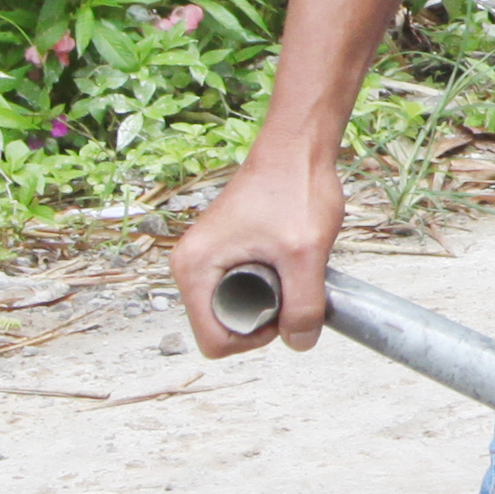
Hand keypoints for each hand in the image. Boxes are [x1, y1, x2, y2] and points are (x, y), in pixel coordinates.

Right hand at [171, 152, 341, 356]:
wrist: (297, 150)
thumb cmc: (294, 189)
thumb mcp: (304, 254)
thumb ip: (302, 305)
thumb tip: (300, 343)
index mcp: (194, 270)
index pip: (214, 341)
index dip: (254, 339)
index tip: (284, 308)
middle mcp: (189, 267)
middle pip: (223, 327)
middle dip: (261, 318)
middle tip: (292, 284)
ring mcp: (205, 260)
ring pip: (236, 309)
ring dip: (267, 300)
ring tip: (290, 268)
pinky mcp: (223, 254)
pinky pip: (242, 289)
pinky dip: (267, 285)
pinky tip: (286, 261)